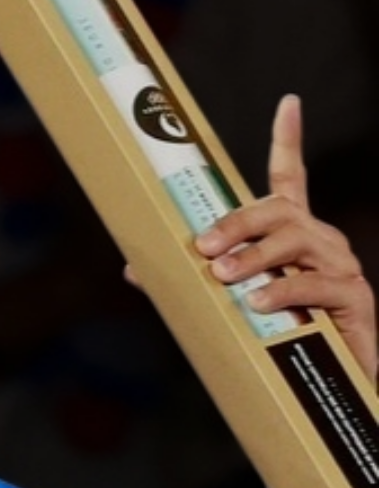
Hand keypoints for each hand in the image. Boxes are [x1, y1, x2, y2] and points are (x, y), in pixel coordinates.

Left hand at [194, 95, 376, 383]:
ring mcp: (340, 266)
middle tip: (204, 247)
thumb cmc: (275, 336)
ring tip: (224, 277)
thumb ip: (188, 281)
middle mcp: (320, 240)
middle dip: (238, 223)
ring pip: (297, 242)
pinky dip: (284, 292)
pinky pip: (318, 285)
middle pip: (281, 210)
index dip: (288, 140)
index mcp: (292, 235)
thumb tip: (134, 268)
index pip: (291, 178)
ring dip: (255, 257)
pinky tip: (258, 303)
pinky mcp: (353, 298)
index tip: (288, 104)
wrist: (328, 383)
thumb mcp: (230, 303)